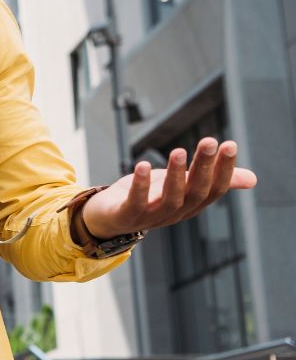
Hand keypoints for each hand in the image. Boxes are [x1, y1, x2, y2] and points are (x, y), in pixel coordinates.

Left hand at [79, 138, 256, 238]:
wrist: (106, 217)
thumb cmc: (148, 197)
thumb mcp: (182, 184)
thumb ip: (211, 178)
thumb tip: (254, 180)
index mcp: (190, 204)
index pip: (214, 189)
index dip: (223, 170)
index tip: (229, 145)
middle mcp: (174, 213)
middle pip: (194, 192)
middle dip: (203, 167)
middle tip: (209, 142)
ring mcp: (150, 217)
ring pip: (169, 199)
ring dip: (174, 175)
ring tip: (178, 151)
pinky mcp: (125, 216)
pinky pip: (135, 202)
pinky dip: (140, 185)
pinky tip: (143, 165)